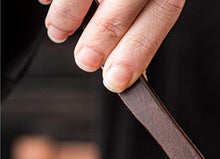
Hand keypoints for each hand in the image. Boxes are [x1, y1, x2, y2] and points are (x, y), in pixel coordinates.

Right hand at [39, 0, 184, 91]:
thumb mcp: (146, 5)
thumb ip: (137, 35)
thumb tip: (120, 74)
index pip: (162, 14)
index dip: (137, 51)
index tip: (116, 80)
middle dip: (103, 36)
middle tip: (85, 62)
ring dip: (67, 13)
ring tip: (58, 34)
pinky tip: (47, 3)